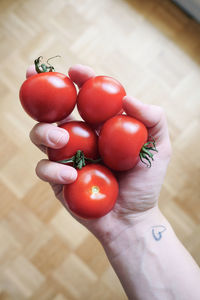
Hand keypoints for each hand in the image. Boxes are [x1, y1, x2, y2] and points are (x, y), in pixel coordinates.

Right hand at [29, 64, 171, 244]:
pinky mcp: (57, 179)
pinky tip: (73, 176)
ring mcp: (66, 157)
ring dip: (44, 132)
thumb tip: (127, 98)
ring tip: (62, 140)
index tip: (75, 71)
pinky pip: (44, 168)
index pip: (85, 98)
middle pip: (54, 111)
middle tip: (45, 95)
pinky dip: (54, 169)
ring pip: (40, 136)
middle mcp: (80, 138)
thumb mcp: (158, 148)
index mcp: (99, 127)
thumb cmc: (145, 182)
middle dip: (43, 97)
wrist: (132, 218)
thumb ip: (152, 118)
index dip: (79, 81)